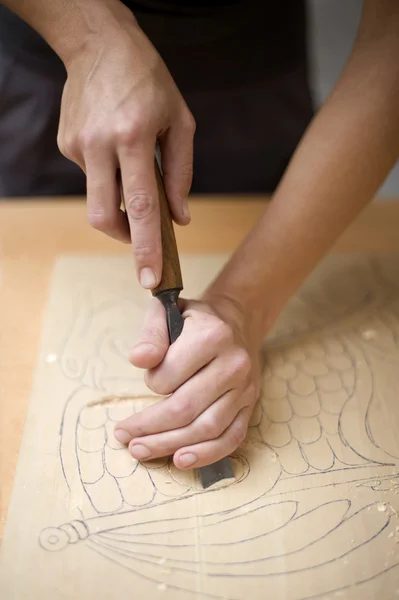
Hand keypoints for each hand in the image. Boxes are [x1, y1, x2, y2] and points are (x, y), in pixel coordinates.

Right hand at [57, 5, 194, 288]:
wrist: (99, 43)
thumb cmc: (149, 81)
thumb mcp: (180, 122)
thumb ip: (181, 174)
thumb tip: (179, 218)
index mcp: (135, 137)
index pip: (140, 206)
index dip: (145, 247)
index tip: (150, 280)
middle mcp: (101, 144)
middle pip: (103, 215)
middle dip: (124, 237)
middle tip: (141, 236)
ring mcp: (78, 145)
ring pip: (99, 197)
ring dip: (119, 196)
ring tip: (130, 158)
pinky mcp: (66, 144)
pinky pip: (92, 175)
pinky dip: (109, 172)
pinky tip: (114, 142)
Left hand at [114, 296, 261, 468]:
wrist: (236, 322)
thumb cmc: (193, 320)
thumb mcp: (167, 312)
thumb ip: (150, 334)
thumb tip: (138, 360)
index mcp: (212, 336)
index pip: (171, 374)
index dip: (151, 383)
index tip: (149, 379)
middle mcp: (234, 364)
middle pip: (186, 408)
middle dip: (150, 428)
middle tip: (125, 438)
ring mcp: (245, 388)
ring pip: (206, 428)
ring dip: (170, 445)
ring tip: (141, 450)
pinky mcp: (249, 405)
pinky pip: (231, 438)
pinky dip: (206, 454)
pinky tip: (181, 460)